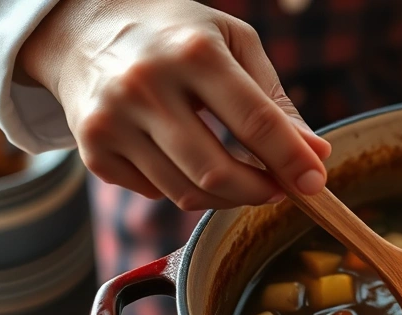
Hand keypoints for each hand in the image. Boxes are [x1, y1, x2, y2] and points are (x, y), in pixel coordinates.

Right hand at [18, 0, 331, 209]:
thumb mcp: (234, 44)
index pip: (255, 122)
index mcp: (193, 52)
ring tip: (244, 179)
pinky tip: (191, 163)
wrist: (84, 29)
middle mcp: (145, 86)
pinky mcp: (93, 150)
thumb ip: (276, 101)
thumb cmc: (178, 35)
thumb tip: (316, 154)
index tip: (315, 184)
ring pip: (187, 193)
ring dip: (229, 198)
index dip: (291, 160)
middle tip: (280, 190)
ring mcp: (112, 121)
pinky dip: (186, 189)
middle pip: (217, 172)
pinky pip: (157, 193)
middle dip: (261, 192)